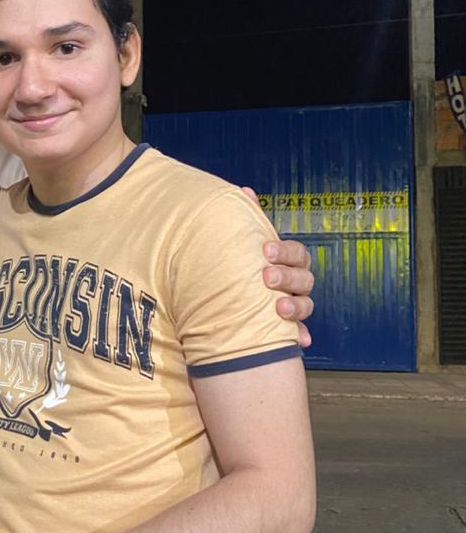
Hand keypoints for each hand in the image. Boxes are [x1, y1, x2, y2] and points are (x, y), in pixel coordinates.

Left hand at [241, 187, 314, 347]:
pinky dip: (300, 336)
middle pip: (304, 278)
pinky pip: (299, 334)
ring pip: (306, 305)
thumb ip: (248, 218)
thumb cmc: (241, 267)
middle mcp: (295, 283)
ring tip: (278, 307)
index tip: (264, 250)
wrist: (227, 298)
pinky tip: (299, 340)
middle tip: (266, 277)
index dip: (284, 251)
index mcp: (287, 262)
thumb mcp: (244, 244)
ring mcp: (294, 306)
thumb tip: (245, 191)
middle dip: (287, 276)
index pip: (297, 253)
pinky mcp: (287, 329)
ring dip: (295, 306)